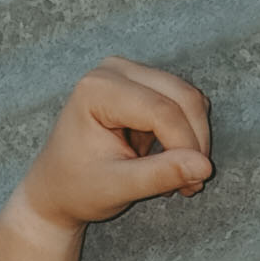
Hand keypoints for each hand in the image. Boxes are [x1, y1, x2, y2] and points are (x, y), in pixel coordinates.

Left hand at [14, 56, 213, 234]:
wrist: (55, 190)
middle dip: (193, 143)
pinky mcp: (140, 82)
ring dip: (190, 140)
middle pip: (182, 98)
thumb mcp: (116, 188)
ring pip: (187, 99)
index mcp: (98, 90)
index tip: (193, 183)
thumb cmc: (75, 190)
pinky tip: (164, 161)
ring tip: (174, 178)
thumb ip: (159, 175)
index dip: (185, 146)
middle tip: (191, 184)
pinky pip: (180, 103)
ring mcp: (128, 72)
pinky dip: (181, 134)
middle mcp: (114, 70)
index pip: (162, 110)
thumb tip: (204, 166)